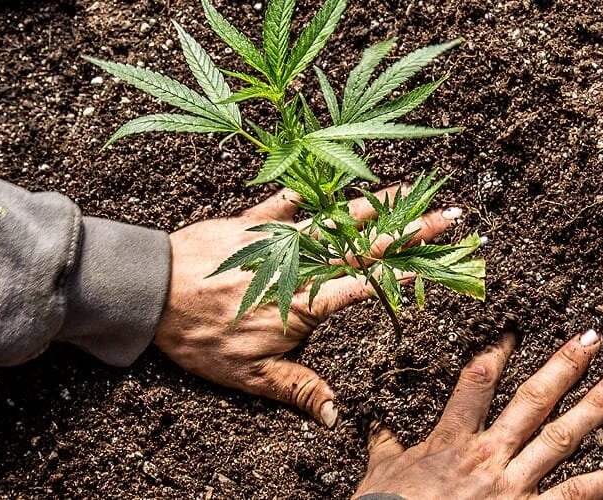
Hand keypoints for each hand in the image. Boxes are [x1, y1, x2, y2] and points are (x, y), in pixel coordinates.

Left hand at [153, 186, 460, 427]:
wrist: (152, 291)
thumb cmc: (200, 336)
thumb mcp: (250, 375)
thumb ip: (298, 389)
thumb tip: (335, 414)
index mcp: (308, 299)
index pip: (368, 282)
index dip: (406, 271)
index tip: (439, 260)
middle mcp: (302, 262)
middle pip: (367, 244)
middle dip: (412, 229)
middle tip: (450, 215)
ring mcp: (279, 237)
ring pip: (337, 218)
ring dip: (377, 204)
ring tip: (410, 190)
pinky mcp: (252, 221)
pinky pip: (286, 202)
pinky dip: (307, 193)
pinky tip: (326, 183)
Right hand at [354, 330, 602, 498]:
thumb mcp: (381, 472)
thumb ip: (385, 444)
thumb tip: (377, 424)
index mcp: (452, 439)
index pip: (478, 381)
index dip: (497, 351)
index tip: (516, 330)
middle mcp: (488, 455)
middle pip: (532, 400)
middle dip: (565, 366)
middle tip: (593, 338)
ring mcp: (511, 485)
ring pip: (559, 439)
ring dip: (593, 409)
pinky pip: (565, 497)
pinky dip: (592, 486)